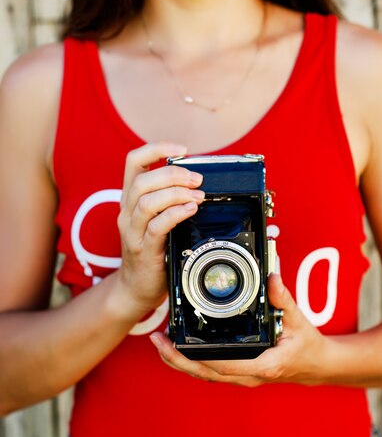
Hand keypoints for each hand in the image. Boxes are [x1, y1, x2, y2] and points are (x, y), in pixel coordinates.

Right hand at [115, 142, 204, 316]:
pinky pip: (156, 227)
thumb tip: (199, 179)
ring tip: (198, 196)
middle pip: (142, 181)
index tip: (182, 150)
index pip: (134, 161)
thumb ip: (169, 198)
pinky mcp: (143, 250)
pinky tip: (191, 210)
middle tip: (198, 179)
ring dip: (176, 194)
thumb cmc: (153, 248)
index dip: (156, 149)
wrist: (137, 288)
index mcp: (130, 198)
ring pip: (146, 202)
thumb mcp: (156, 217)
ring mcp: (132, 232)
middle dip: (173, 174)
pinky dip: (175, 214)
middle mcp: (127, 212)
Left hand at [149, 274, 328, 386]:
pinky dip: (193, 361)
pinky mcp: (240, 371)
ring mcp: (243, 376)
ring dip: (181, 361)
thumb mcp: (299, 320)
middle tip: (157, 341)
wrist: (317, 365)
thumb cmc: (308, 345)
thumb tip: (271, 278)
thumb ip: (283, 299)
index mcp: (263, 365)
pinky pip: (212, 370)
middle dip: (179, 359)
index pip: (225, 364)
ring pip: (205, 374)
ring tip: (160, 344)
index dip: (200, 356)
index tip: (181, 344)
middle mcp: (249, 375)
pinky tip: (180, 350)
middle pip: (206, 373)